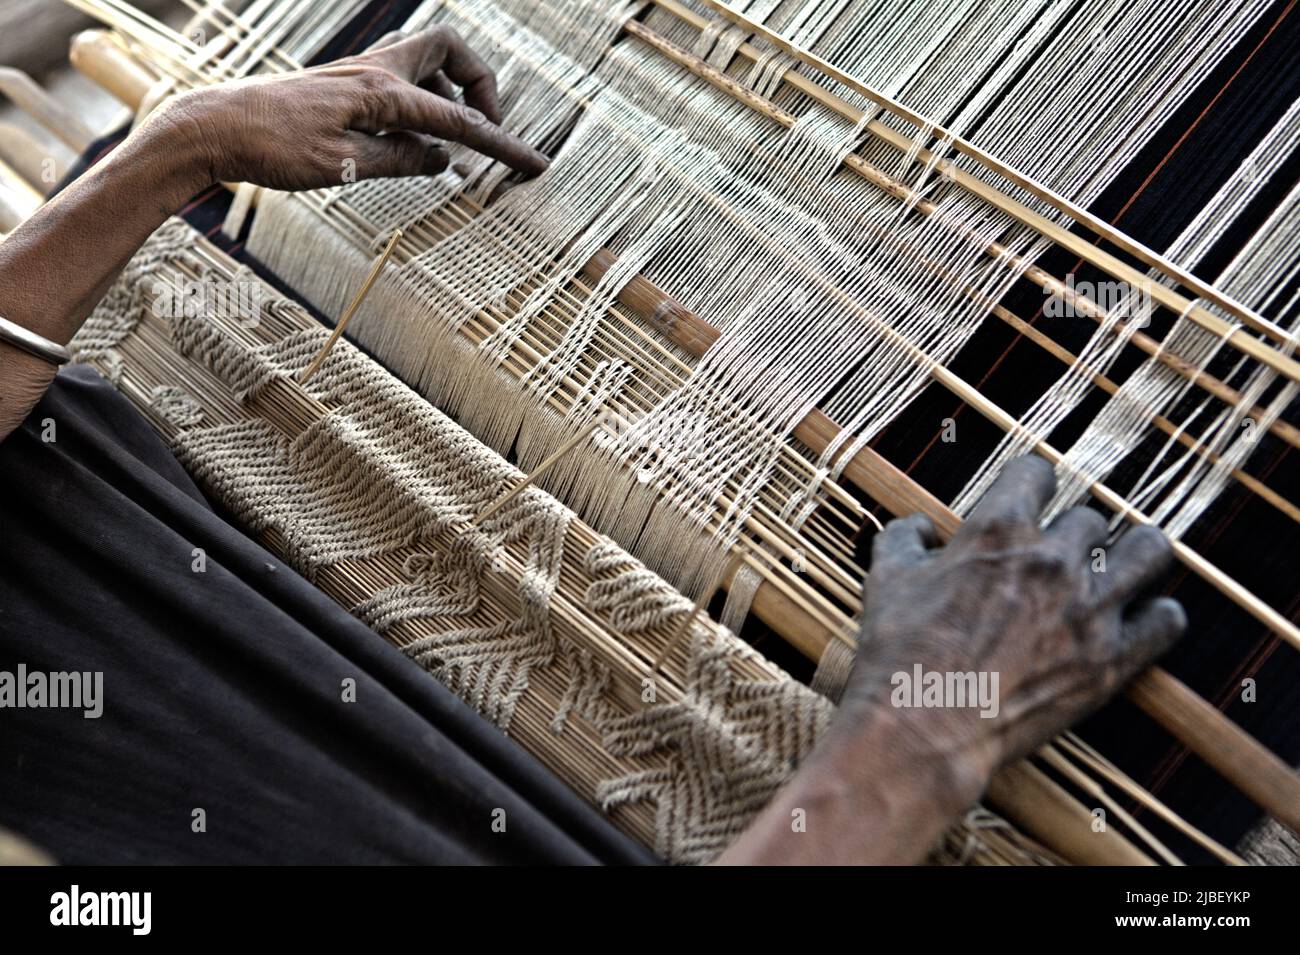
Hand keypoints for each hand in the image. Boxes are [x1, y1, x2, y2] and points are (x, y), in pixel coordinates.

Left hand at [149, 26, 548, 191]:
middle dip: (481, 85)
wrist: (214, 128)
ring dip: (450, 96)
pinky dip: (420, 106)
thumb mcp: (344, 167)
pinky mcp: (347, 86)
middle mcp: (376, 71)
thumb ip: (402, 160)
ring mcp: (361, 74)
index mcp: (382, 92)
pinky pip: (402, 82)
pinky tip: (409, 144)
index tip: (536, 165)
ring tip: (446, 146)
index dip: (503, 146)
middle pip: (451, 51)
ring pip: (427, 64)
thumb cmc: (272, 148)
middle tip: (485, 129)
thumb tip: (446, 161)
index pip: (459, 121)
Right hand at [838, 456, 1185, 795]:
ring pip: (1149, 552)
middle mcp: (1051, 560)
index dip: (1033, 481)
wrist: (923, 726)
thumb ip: (905, 538)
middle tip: (1064, 556)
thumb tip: (920, 527)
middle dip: (1075, 534)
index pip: (1036, 472)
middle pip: (1091, 519)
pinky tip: (1143, 619)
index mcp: (996, 531)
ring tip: (1126, 567)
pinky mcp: (1112, 660)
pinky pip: (1167, 621)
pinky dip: (1159, 616)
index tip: (1032, 495)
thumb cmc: (899, 652)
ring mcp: (1088, 610)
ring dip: (1137, 555)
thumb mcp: (886, 579)